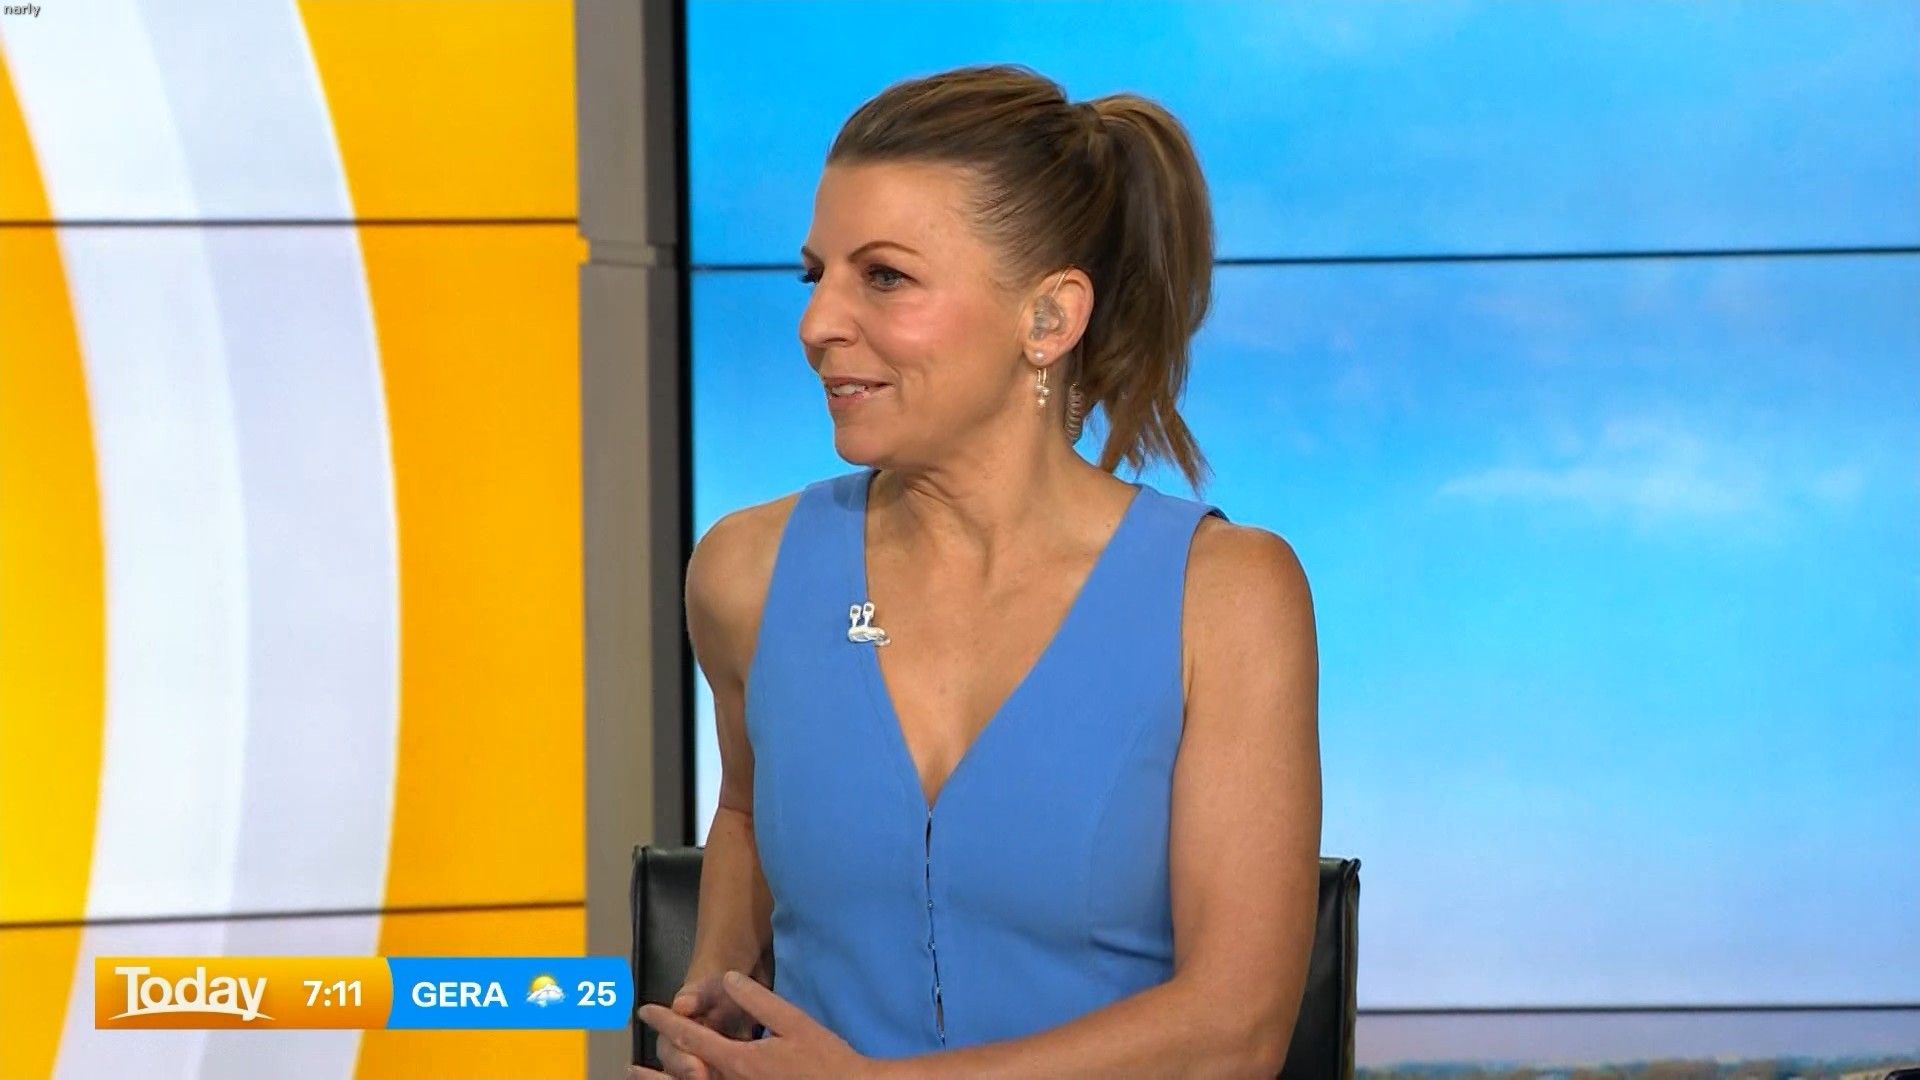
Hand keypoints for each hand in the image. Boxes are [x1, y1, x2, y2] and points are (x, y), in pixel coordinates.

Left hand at [632, 970, 884, 1079]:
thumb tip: (730, 979)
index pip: (692, 1037)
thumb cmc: (825, 1060)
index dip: (667, 1022)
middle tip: (631, 1066)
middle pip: (683, 1075)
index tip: (646, 1011)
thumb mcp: (794, 1022)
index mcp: (739, 1060)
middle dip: (656, 1070)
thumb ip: (758, 999)